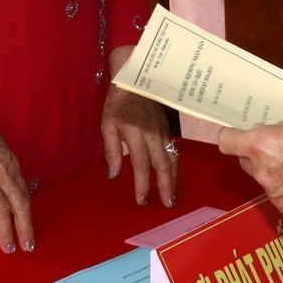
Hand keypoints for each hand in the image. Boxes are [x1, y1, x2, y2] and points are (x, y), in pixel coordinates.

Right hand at [0, 86, 33, 252]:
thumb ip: (0, 164)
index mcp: (12, 165)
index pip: (22, 192)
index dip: (25, 210)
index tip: (26, 222)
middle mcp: (5, 176)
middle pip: (20, 206)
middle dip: (25, 228)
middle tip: (28, 246)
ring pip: (2, 212)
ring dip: (6, 232)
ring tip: (9, 249)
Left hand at [103, 46, 178, 206]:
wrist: (136, 79)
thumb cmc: (118, 103)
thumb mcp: (107, 124)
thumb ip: (111, 150)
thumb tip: (113, 175)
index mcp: (135, 134)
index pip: (140, 164)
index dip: (142, 184)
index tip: (142, 200)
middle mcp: (152, 134)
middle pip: (162, 164)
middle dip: (166, 186)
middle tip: (168, 204)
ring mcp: (163, 131)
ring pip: (172, 158)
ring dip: (173, 177)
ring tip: (173, 194)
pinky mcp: (167, 128)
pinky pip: (174, 149)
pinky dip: (175, 164)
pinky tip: (174, 173)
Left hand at [218, 114, 282, 223]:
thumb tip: (274, 134)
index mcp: (265, 146)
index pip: (227, 142)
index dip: (230, 136)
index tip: (235, 133)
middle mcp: (265, 174)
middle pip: (246, 162)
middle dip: (257, 154)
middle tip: (280, 147)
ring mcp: (278, 198)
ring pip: (267, 181)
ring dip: (278, 173)